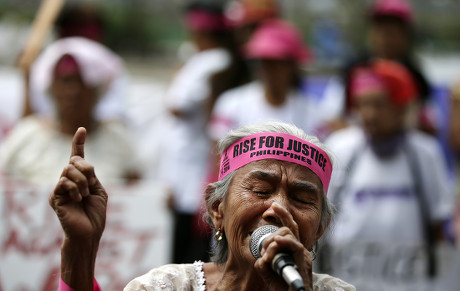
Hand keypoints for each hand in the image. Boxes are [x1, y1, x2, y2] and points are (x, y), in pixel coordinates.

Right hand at [49, 127, 107, 289]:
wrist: (89, 232)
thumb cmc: (95, 214)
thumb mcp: (99, 190)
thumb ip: (90, 175)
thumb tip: (79, 162)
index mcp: (81, 178)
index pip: (78, 157)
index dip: (79, 143)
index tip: (82, 129)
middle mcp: (68, 180)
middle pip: (75, 160)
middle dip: (87, 170)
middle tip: (91, 186)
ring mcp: (60, 188)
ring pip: (68, 169)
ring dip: (82, 181)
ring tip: (84, 196)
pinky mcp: (54, 196)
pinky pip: (63, 181)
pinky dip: (75, 189)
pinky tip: (77, 200)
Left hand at [254, 203, 313, 290]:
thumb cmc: (283, 288)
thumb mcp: (268, 273)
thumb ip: (263, 263)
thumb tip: (260, 258)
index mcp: (293, 250)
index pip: (290, 227)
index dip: (283, 214)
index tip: (273, 206)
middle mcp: (300, 250)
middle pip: (288, 228)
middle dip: (270, 236)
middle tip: (263, 252)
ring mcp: (304, 256)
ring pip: (288, 235)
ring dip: (272, 243)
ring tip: (267, 257)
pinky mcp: (305, 262)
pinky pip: (295, 245)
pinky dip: (283, 243)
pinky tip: (275, 245)